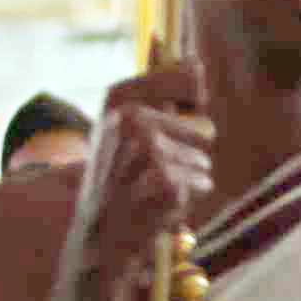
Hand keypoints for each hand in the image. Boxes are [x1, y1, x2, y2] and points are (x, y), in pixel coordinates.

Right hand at [54, 62, 216, 300]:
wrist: (97, 239)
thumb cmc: (117, 183)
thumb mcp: (127, 132)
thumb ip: (161, 97)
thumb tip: (198, 61)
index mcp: (118, 101)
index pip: (188, 73)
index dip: (195, 92)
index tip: (192, 103)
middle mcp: (131, 120)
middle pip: (203, 126)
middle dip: (189, 151)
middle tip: (150, 173)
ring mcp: (149, 150)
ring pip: (203, 158)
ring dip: (187, 178)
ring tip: (150, 191)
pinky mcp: (167, 180)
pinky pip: (202, 180)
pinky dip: (188, 198)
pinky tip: (157, 206)